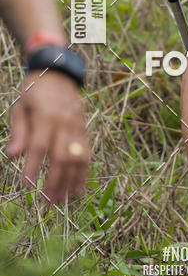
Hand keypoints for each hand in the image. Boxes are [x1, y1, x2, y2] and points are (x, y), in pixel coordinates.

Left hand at [5, 70, 89, 205]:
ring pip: (78, 157)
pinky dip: (84, 173)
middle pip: (62, 155)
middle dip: (54, 181)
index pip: (40, 145)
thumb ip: (19, 131)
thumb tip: (12, 156)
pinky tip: (78, 190)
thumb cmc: (34, 91)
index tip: (27, 186)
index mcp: (46, 114)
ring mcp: (77, 125)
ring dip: (70, 181)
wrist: (58, 73)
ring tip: (62, 201)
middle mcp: (65, 121)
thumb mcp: (20, 107)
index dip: (34, 166)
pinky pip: (87, 153)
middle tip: (46, 202)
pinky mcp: (84, 129)